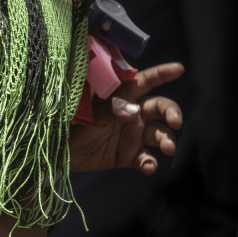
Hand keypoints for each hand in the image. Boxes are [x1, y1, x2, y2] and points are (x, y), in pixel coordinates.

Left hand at [69, 62, 183, 174]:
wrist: (59, 153)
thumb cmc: (70, 126)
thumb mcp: (88, 115)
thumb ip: (110, 110)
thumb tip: (134, 110)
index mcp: (121, 98)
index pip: (144, 82)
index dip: (161, 74)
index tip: (179, 69)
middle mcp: (132, 115)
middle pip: (160, 108)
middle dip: (172, 113)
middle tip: (176, 123)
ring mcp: (132, 136)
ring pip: (159, 134)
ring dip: (167, 140)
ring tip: (168, 148)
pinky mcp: (129, 156)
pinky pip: (146, 159)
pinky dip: (150, 163)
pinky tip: (148, 167)